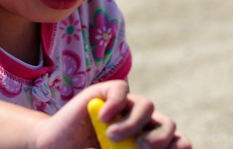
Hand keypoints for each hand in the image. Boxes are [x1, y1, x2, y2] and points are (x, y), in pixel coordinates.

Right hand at [31, 80, 190, 148]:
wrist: (53, 147)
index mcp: (149, 143)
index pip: (179, 143)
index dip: (177, 148)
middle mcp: (142, 124)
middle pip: (168, 125)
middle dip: (159, 139)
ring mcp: (124, 107)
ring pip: (147, 106)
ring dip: (133, 124)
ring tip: (111, 137)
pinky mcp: (105, 93)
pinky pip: (121, 90)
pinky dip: (116, 103)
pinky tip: (104, 119)